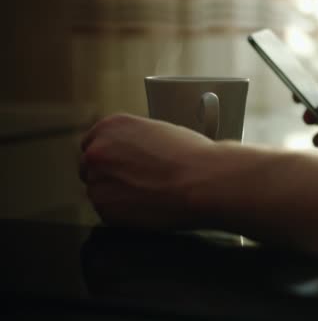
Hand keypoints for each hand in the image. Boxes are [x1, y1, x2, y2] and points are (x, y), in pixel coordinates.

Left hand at [80, 114, 215, 227]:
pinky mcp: (107, 211)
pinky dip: (125, 213)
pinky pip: (109, 213)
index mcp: (110, 127)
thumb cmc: (192, 156)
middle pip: (90, 167)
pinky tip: (148, 206)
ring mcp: (98, 182)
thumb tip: (132, 154)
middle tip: (135, 182)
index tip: (120, 164)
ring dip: (117, 195)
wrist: (203, 182)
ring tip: (148, 195)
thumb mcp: (159, 131)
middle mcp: (97, 152)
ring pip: (99, 192)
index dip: (110, 156)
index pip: (93, 142)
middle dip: (109, 175)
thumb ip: (135, 141)